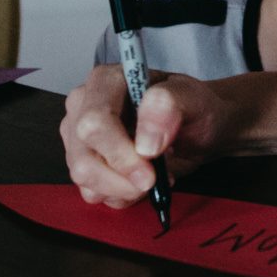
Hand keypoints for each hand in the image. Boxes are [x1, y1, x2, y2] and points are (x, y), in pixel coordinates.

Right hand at [59, 66, 229, 207]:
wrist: (196, 129)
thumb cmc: (192, 108)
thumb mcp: (193, 97)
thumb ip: (169, 106)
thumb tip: (145, 142)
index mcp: (105, 81)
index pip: (94, 122)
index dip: (119, 153)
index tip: (150, 171)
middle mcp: (84, 107)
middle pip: (84, 158)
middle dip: (122, 179)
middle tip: (154, 179)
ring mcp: (79, 137)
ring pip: (85, 179)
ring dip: (124, 188)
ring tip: (153, 176)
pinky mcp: (83, 163)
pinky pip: (92, 192)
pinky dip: (121, 195)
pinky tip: (139, 181)